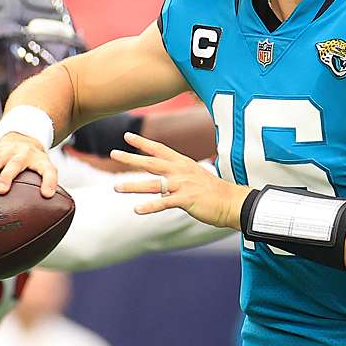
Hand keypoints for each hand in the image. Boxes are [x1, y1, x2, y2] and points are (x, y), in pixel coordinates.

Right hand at [0, 132, 58, 197]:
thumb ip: (49, 183)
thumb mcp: (46, 168)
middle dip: (7, 176)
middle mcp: (21, 154)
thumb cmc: (35, 160)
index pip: (48, 170)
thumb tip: (49, 202)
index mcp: (39, 160)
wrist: (24, 138)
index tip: (47, 194)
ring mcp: (5, 152)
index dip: (49, 181)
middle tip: (1, 190)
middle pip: (15, 163)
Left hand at [110, 132, 249, 228]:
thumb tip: (163, 184)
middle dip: (131, 158)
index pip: (159, 149)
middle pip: (151, 162)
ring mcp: (183, 184)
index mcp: (183, 163)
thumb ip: (178, 177)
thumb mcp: (195, 177)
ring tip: (116, 187)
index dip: (142, 142)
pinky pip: (164, 203)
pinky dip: (150, 206)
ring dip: (133, 186)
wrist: (232, 202)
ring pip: (152, 184)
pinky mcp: (186, 199)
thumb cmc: (213, 191)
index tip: (127, 136)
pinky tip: (137, 210)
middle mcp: (180, 171)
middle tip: (113, 153)